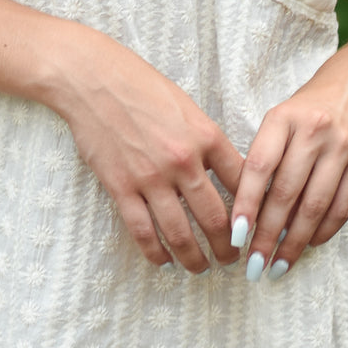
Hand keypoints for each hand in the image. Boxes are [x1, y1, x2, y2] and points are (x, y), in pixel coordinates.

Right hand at [52, 36, 244, 274]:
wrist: (93, 79)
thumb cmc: (141, 86)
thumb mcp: (187, 106)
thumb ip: (207, 140)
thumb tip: (226, 174)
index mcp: (206, 136)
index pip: (243, 183)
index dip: (253, 210)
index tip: (254, 227)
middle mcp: (183, 161)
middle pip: (215, 218)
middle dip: (227, 247)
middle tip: (231, 259)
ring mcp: (151, 177)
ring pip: (180, 233)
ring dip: (194, 258)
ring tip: (201, 268)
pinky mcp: (121, 188)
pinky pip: (143, 232)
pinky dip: (156, 253)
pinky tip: (163, 262)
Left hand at [230, 56, 347, 280]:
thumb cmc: (309, 108)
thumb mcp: (281, 118)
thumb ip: (265, 155)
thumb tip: (247, 211)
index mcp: (283, 117)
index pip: (259, 167)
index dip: (245, 204)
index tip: (234, 235)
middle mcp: (313, 130)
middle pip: (286, 192)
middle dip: (268, 234)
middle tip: (254, 264)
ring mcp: (343, 146)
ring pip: (315, 205)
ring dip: (295, 241)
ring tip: (278, 265)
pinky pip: (343, 205)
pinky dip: (324, 231)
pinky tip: (309, 245)